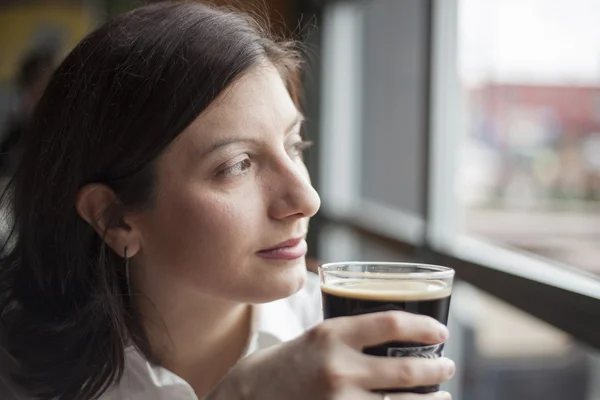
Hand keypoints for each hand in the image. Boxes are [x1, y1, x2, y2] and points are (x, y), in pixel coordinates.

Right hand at [207, 311, 454, 399]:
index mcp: (330, 335)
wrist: (244, 399)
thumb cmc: (281, 367)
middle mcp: (338, 368)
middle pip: (406, 370)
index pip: (391, 323)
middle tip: (448, 366)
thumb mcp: (313, 339)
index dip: (423, 326)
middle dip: (436, 369)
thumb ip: (348, 339)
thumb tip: (393, 338)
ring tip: (443, 396)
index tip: (440, 331)